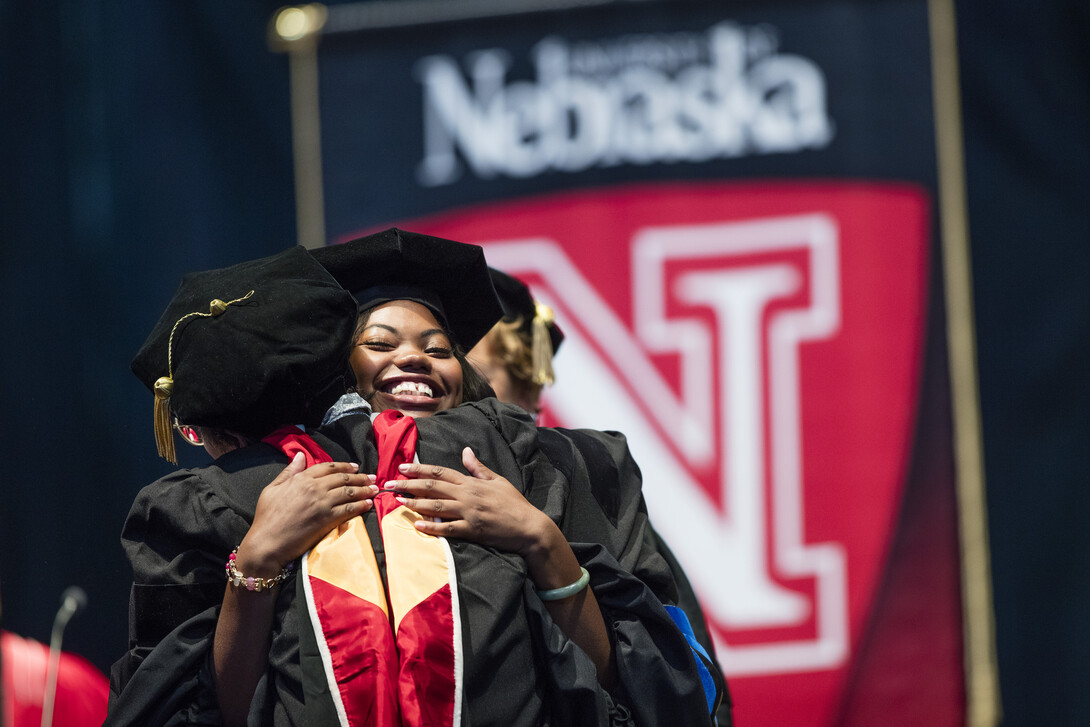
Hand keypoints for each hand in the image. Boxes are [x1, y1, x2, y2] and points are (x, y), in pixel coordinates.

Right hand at [238, 453, 377, 574]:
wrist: (268, 542)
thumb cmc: (267, 517)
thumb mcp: (272, 489)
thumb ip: (289, 471)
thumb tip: (300, 455)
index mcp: (301, 479)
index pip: (328, 467)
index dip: (344, 466)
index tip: (355, 467)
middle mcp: (314, 488)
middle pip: (342, 478)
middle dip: (360, 477)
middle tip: (372, 477)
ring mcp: (322, 503)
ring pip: (348, 492)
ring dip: (364, 490)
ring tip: (375, 489)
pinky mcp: (327, 519)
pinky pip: (349, 509)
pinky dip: (361, 505)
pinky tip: (368, 504)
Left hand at [391, 447, 554, 558]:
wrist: (529, 527)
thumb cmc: (514, 503)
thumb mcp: (497, 480)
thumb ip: (478, 467)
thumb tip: (466, 450)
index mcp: (472, 483)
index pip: (441, 472)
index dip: (420, 469)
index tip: (403, 467)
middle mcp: (468, 496)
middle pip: (434, 487)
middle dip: (409, 484)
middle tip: (390, 483)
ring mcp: (469, 514)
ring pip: (437, 506)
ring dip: (416, 503)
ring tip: (398, 500)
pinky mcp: (472, 531)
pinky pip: (448, 529)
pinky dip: (431, 527)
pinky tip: (417, 525)